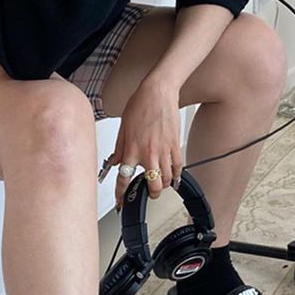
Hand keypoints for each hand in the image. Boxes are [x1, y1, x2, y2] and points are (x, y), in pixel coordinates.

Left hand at [107, 77, 181, 207]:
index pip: (124, 179)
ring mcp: (164, 151)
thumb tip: (116, 162)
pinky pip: (179, 167)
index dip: (121, 194)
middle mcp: (149, 153)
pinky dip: (176, 176)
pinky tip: (174, 178)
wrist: (158, 92)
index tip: (121, 202)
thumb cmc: (140, 105)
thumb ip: (120, 148)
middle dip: (150, 194)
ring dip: (163, 185)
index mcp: (132, 149)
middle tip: (148, 194)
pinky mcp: (176, 145)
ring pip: (167, 179)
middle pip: (152, 185)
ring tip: (159, 185)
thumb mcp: (123, 128)